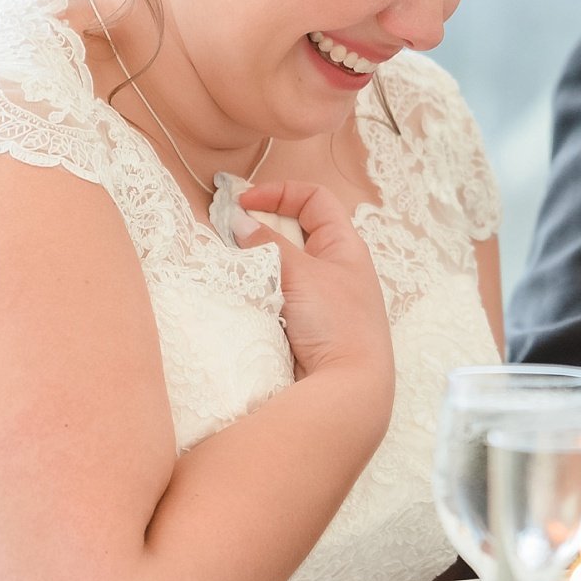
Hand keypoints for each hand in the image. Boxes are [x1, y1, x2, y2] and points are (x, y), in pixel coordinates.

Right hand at [234, 181, 392, 385]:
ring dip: (258, 264)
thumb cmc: (338, 324)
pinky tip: (244, 297)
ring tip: (233, 266)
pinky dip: (260, 292)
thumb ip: (268, 245)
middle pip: (295, 232)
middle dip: (262, 229)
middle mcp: (337, 268)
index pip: (314, 199)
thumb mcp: (302, 275)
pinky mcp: (307, 326)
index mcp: (345, 246)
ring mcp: (322, 298)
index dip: (279, 193)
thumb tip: (240, 219)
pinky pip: (278, 297)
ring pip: (283, 267)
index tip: (242, 203)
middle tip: (229, 235)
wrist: (351, 387)